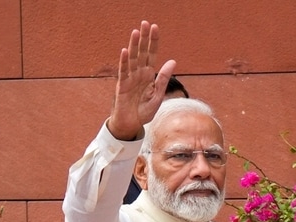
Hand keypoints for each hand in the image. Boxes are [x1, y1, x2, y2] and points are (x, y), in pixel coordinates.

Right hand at [108, 20, 175, 139]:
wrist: (132, 125)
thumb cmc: (143, 111)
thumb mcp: (158, 95)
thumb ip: (164, 78)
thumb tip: (173, 61)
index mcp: (148, 75)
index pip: (151, 54)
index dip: (153, 42)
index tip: (155, 27)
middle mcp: (138, 74)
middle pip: (142, 53)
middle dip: (144, 38)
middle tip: (146, 23)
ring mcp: (129, 79)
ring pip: (132, 59)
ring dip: (134, 45)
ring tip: (136, 32)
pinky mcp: (122, 86)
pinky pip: (123, 72)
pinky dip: (124, 62)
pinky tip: (125, 51)